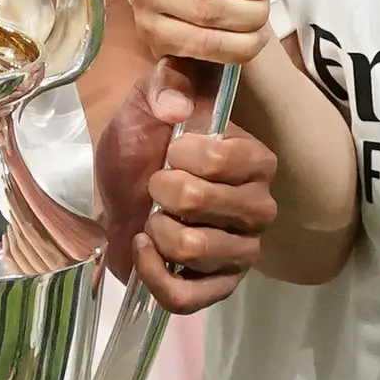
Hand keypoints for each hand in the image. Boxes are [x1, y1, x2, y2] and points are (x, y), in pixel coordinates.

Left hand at [95, 58, 280, 314]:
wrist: (119, 186)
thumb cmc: (144, 141)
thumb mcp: (148, 99)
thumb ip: (166, 82)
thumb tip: (176, 108)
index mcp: (257, 160)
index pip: (219, 159)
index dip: (180, 155)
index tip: (172, 152)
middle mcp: (260, 208)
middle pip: (199, 202)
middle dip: (160, 191)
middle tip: (158, 186)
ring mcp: (242, 252)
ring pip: (190, 248)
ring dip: (156, 230)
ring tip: (155, 217)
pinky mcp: (218, 288)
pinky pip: (184, 297)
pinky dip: (152, 273)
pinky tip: (145, 249)